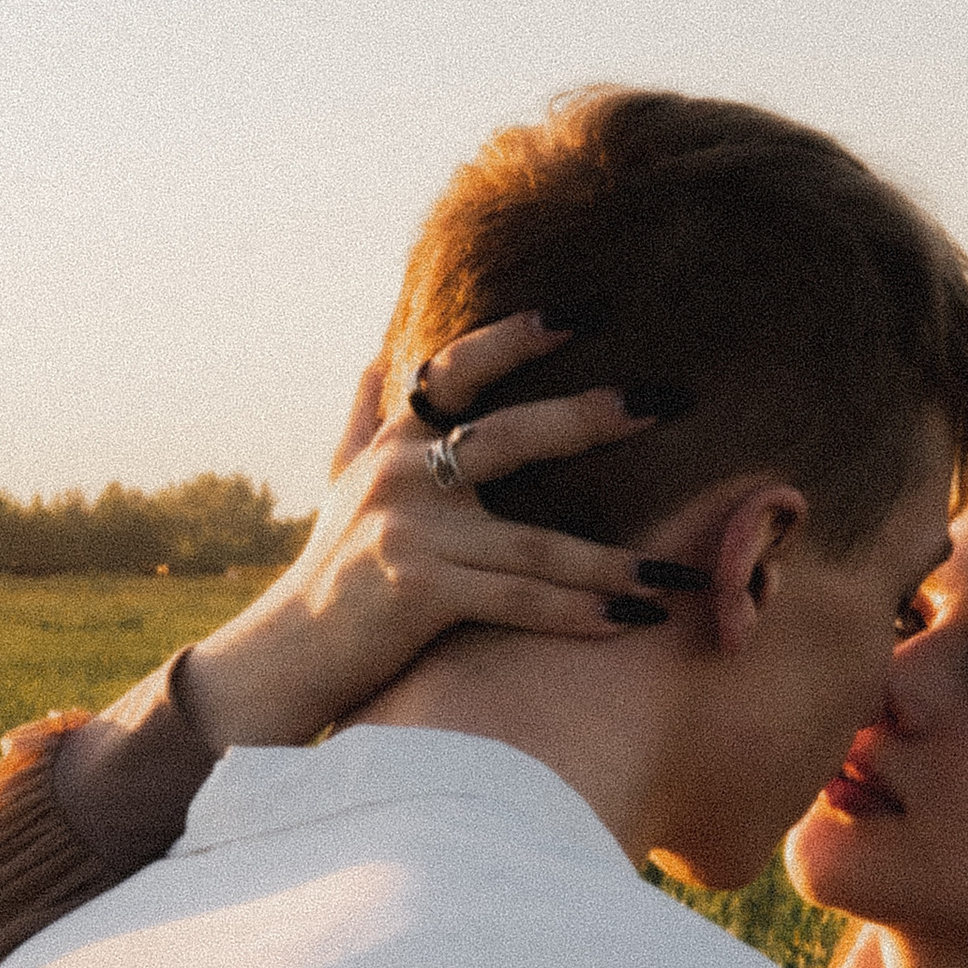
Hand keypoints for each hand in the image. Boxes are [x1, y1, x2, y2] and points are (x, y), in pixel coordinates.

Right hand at [177, 316, 667, 753]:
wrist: (287, 656)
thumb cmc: (334, 569)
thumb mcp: (342, 481)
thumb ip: (365, 418)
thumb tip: (373, 356)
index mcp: (396, 440)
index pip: (457, 367)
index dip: (517, 334)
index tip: (585, 311)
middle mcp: (401, 474)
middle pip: (512, 435)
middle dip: (594, 416)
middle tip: (668, 401)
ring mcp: (410, 532)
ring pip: (535, 541)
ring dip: (615, 563)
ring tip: (680, 575)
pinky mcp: (418, 591)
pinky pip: (518, 599)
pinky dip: (576, 612)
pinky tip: (631, 620)